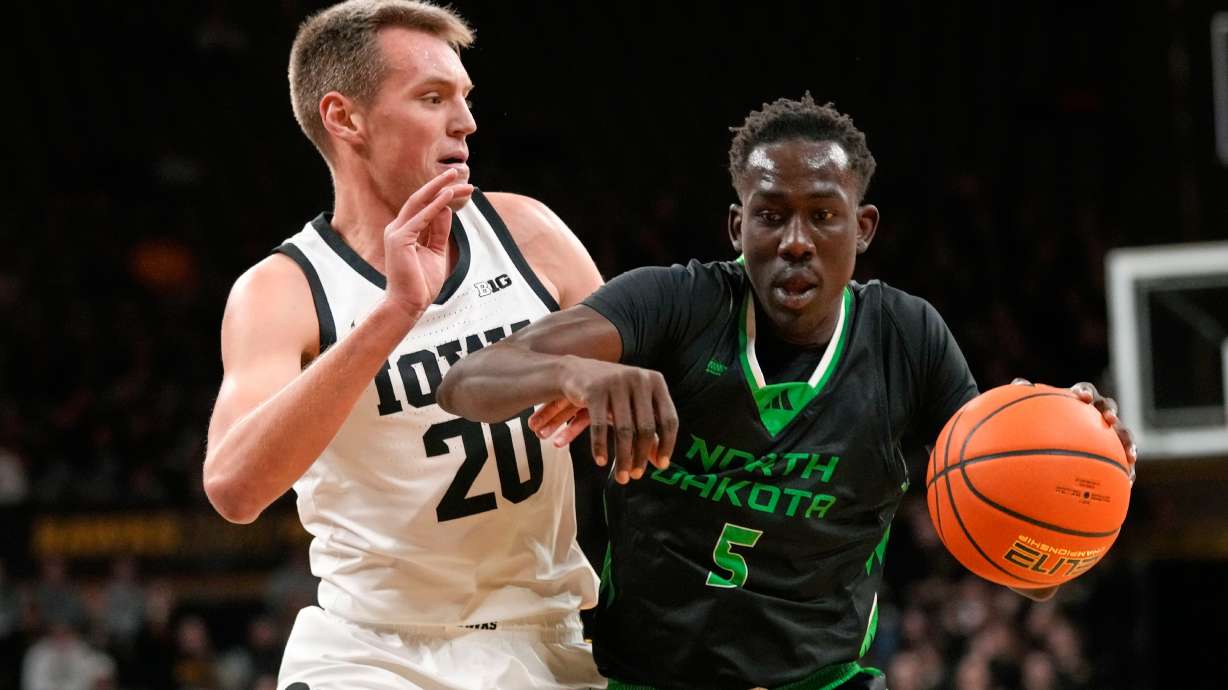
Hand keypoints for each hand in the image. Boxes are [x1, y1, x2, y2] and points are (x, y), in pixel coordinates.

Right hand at [383, 169, 474, 317]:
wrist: (408, 305)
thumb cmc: (421, 283)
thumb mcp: (436, 253)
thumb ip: (439, 232)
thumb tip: (447, 210)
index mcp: (405, 232)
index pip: (425, 207)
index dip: (444, 195)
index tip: (463, 189)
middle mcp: (398, 228)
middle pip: (420, 199)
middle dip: (439, 185)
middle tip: (456, 172)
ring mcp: (396, 232)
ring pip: (419, 203)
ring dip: (438, 189)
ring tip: (454, 177)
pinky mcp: (399, 239)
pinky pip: (420, 218)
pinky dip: (435, 205)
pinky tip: (447, 196)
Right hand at [527, 358, 677, 484]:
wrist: (576, 372)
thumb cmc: (612, 394)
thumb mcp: (634, 407)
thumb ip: (649, 430)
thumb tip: (660, 461)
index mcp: (655, 381)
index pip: (668, 418)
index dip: (667, 444)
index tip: (661, 465)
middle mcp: (639, 379)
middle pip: (646, 427)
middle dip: (641, 456)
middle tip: (636, 476)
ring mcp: (617, 382)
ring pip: (624, 429)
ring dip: (623, 457)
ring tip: (622, 476)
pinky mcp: (594, 390)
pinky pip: (599, 425)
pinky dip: (600, 447)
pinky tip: (601, 461)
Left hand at [1011, 378, 1137, 482]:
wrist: (1055, 444)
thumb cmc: (1044, 423)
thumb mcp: (1033, 412)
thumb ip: (1026, 397)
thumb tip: (1019, 382)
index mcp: (1080, 402)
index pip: (1085, 390)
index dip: (1085, 391)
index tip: (1081, 397)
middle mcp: (1097, 413)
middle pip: (1109, 407)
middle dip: (1110, 411)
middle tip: (1109, 419)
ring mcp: (1109, 432)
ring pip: (1123, 433)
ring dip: (1127, 441)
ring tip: (1129, 455)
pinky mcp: (1115, 451)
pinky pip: (1124, 459)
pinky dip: (1128, 469)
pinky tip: (1129, 481)